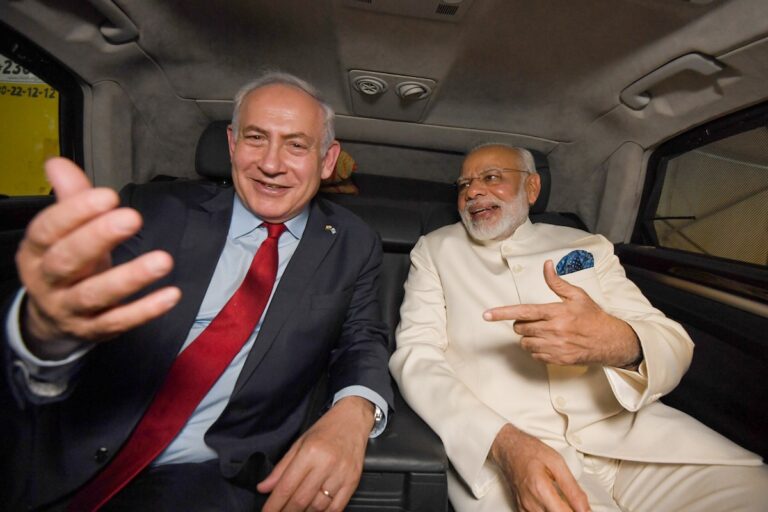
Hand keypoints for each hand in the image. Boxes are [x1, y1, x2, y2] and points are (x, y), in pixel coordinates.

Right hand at [16, 158, 180, 357]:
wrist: (53, 319)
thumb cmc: (66, 264)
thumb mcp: (64, 233)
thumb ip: (69, 198)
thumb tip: (58, 163)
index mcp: (35, 252)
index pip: (48, 230)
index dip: (75, 212)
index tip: (108, 195)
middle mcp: (47, 282)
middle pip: (68, 261)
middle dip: (98, 239)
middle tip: (131, 218)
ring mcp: (70, 309)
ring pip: (95, 295)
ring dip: (130, 278)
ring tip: (163, 260)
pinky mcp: (95, 330)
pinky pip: (120, 321)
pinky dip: (146, 310)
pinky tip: (171, 295)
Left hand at [257, 396, 373, 510]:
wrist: (353, 420)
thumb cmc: (326, 430)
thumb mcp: (299, 443)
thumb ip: (281, 468)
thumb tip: (264, 488)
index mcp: (310, 452)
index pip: (287, 486)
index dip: (274, 505)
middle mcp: (326, 464)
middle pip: (301, 499)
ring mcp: (341, 474)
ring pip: (318, 507)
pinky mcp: (353, 481)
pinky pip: (337, 507)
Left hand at [483, 260, 640, 367]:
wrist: (609, 341)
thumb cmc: (592, 317)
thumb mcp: (577, 296)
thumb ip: (557, 282)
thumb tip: (546, 265)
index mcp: (555, 312)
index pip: (523, 311)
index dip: (502, 313)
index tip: (486, 315)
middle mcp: (553, 330)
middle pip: (520, 328)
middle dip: (522, 324)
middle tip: (534, 320)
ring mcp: (554, 347)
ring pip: (525, 343)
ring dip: (528, 337)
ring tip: (542, 332)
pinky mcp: (557, 359)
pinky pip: (535, 355)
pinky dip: (536, 349)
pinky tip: (547, 343)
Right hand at [491, 424, 589, 511]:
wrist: (508, 448)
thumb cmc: (529, 451)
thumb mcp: (557, 463)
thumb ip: (573, 488)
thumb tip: (585, 508)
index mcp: (540, 489)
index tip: (584, 508)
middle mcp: (530, 502)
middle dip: (569, 510)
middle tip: (575, 503)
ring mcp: (524, 508)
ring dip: (559, 510)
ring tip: (564, 501)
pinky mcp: (521, 509)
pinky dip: (549, 511)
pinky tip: (552, 503)